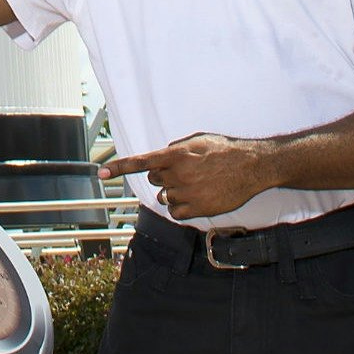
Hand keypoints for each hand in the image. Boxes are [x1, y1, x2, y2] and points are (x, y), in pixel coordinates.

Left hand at [112, 134, 275, 219]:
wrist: (252, 166)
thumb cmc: (226, 151)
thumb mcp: (198, 141)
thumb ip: (176, 149)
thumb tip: (162, 157)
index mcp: (176, 154)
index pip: (141, 162)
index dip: (119, 168)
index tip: (101, 174)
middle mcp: (179, 174)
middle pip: (155, 180)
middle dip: (164, 177)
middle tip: (185, 172)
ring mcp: (187, 193)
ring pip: (165, 197)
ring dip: (174, 193)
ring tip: (196, 185)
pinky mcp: (197, 209)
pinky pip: (175, 213)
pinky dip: (180, 208)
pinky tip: (195, 199)